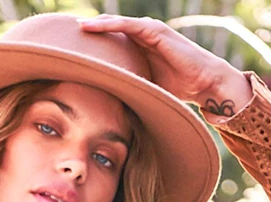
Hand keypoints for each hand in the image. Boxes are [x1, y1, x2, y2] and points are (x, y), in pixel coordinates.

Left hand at [78, 14, 250, 112]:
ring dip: (98, 24)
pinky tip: (96, 26)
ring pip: (118, 25)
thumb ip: (129, 90)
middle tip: (68, 33)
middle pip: (111, 30)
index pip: (112, 42)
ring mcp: (149, 32)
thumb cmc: (177, 89)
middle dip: (92, 30)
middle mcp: (143, 36)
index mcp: (139, 48)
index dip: (94, 43)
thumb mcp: (145, 89)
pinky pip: (130, 26)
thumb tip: (107, 108)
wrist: (203, 82)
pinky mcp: (156, 32)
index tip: (73, 49)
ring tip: (79, 27)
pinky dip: (113, 25)